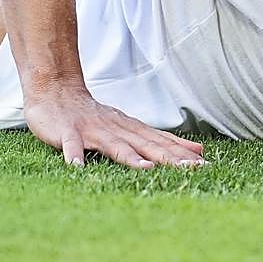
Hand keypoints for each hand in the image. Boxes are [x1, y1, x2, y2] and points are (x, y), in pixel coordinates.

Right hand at [24, 84, 206, 168]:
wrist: (57, 91)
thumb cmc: (96, 117)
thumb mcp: (133, 127)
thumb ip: (162, 141)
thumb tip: (199, 150)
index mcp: (133, 130)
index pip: (163, 143)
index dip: (183, 155)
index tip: (205, 166)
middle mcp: (118, 130)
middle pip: (147, 145)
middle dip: (170, 158)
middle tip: (190, 169)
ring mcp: (93, 131)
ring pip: (115, 146)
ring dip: (131, 158)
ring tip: (147, 170)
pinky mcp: (68, 133)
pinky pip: (72, 146)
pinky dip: (74, 156)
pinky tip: (77, 168)